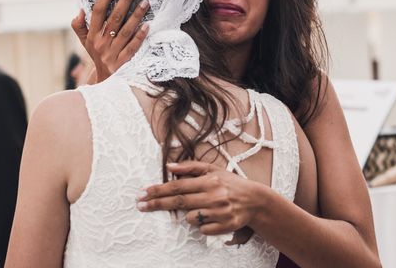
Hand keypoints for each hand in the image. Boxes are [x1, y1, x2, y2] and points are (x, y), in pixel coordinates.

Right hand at [71, 0, 149, 81]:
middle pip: (114, 17)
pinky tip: (147, 25)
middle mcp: (101, 43)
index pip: (98, 11)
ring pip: (125, 31)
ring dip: (136, 15)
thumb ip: (80, 26)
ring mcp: (112, 53)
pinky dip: (140, 36)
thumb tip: (81, 10)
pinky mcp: (123, 63)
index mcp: (92, 35)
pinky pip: (133, 47)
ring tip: (145, 1)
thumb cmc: (97, 55)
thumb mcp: (85, 42)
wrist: (104, 82)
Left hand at [136, 161, 260, 241]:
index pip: (178, 186)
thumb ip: (190, 167)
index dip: (159, 189)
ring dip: (190, 214)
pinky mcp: (224, 226)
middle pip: (179, 202)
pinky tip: (211, 216)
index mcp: (209, 180)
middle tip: (140, 205)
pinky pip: (203, 229)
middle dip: (157, 203)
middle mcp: (214, 196)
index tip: (143, 192)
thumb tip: (169, 166)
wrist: (255, 200)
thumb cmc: (230, 183)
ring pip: (190, 218)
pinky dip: (203, 224)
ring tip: (202, 207)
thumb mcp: (212, 169)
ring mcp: (219, 212)